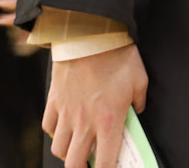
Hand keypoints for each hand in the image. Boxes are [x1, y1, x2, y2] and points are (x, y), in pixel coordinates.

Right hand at [44, 43, 146, 167]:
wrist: (89, 35)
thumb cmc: (117, 56)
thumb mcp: (139, 80)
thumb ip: (138, 102)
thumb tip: (136, 112)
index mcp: (109, 121)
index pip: (105, 162)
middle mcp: (84, 123)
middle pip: (73, 163)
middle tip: (91, 165)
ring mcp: (66, 113)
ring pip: (59, 148)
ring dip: (68, 153)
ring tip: (78, 149)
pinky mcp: (53, 101)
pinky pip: (48, 127)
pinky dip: (56, 132)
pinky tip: (65, 128)